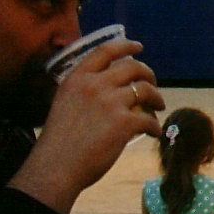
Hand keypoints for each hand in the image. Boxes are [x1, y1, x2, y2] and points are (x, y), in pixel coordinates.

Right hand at [9, 38, 163, 213]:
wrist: (54, 168)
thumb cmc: (57, 142)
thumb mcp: (64, 104)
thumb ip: (83, 93)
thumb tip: (110, 90)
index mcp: (77, 78)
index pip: (105, 51)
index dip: (125, 45)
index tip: (138, 47)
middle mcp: (95, 85)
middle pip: (132, 67)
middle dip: (148, 74)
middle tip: (152, 84)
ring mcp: (110, 102)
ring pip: (146, 90)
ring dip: (156, 98)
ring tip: (158, 107)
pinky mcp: (124, 123)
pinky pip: (149, 119)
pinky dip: (155, 126)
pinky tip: (154, 133)